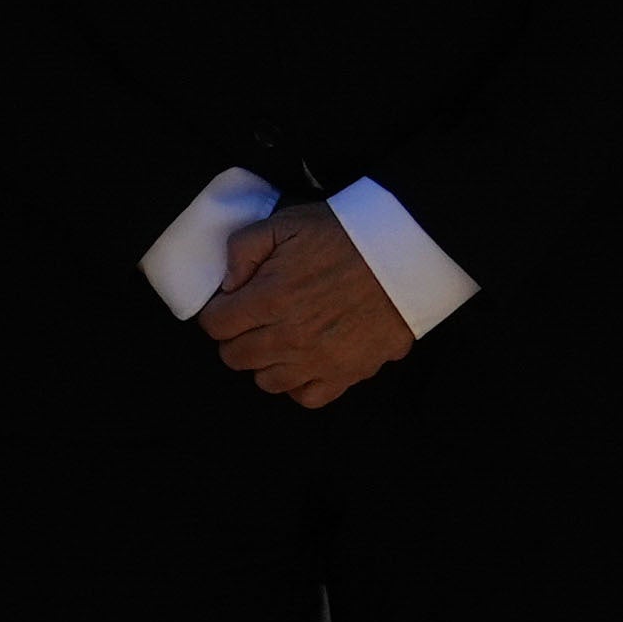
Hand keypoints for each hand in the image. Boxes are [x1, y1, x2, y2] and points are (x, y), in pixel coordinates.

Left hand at [199, 208, 417, 407]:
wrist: (407, 253)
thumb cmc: (345, 235)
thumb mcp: (285, 224)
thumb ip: (242, 250)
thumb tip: (227, 285)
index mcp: (270, 299)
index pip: (215, 325)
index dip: (218, 312)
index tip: (232, 303)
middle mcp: (291, 337)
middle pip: (235, 357)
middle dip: (237, 337)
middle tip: (254, 320)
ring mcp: (320, 360)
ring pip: (266, 381)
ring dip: (266, 362)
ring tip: (280, 339)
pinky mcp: (350, 372)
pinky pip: (308, 397)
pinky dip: (300, 384)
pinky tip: (304, 361)